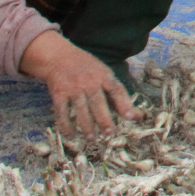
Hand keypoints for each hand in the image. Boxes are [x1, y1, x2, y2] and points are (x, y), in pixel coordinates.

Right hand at [20, 31, 134, 137]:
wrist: (57, 57)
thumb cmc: (87, 69)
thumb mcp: (104, 75)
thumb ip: (118, 95)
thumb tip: (137, 116)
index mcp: (104, 75)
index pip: (116, 90)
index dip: (124, 103)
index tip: (131, 117)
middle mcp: (89, 81)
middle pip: (98, 102)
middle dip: (104, 119)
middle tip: (110, 134)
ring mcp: (73, 87)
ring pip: (81, 109)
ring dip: (86, 126)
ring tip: (92, 139)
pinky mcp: (58, 93)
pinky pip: (62, 112)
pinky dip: (66, 125)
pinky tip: (71, 135)